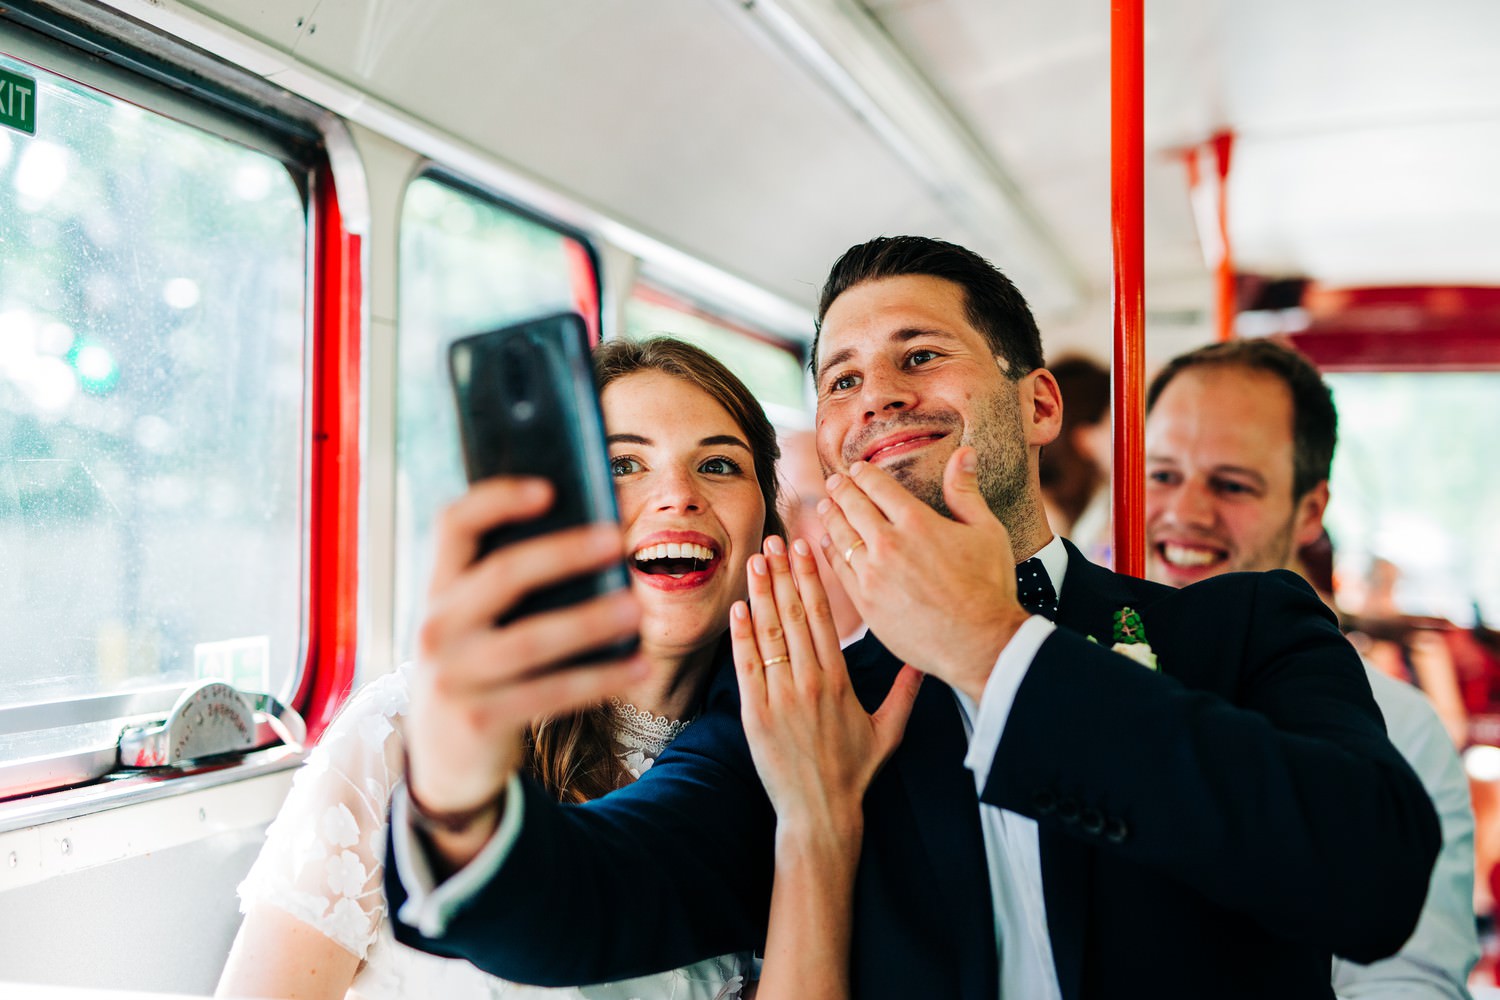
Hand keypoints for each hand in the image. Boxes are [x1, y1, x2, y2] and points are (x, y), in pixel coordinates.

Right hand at [405, 478, 646, 851]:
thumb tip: (587, 536)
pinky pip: (552, 692)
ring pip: (534, 639)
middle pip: (502, 574)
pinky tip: (639, 665)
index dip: (497, 498)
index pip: (452, 525)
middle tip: (617, 540)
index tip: (549, 488)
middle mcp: (436, 628)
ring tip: (638, 606)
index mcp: (437, 591)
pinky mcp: (481, 720)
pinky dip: (601, 678)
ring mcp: (455, 676)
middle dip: (564, 553)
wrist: (442, 764)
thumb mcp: (471, 626)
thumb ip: (504, 586)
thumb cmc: (476, 672)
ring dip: (592, 620)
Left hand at [732, 535, 922, 838]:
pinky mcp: (755, 714)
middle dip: (783, 574)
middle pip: (794, 616)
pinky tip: (739, 607)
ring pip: (769, 635)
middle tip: (774, 541)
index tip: (804, 549)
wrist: (820, 812)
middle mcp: (810, 683)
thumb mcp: (888, 731)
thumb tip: (925, 660)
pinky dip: (742, 635)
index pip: (823, 617)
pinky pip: (747, 666)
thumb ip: (905, 692)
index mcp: (839, 681)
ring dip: (760, 594)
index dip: (812, 579)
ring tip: (755, 561)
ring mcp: (780, 697)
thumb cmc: (854, 772)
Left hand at [818, 447, 1028, 700]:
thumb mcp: (986, 531)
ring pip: (840, 537)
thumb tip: (963, 453)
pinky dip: (830, 552)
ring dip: (830, 518)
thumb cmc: (989, 587)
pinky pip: (838, 570)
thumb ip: (966, 492)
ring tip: (825, 508)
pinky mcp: (865, 603)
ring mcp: (872, 575)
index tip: (857, 469)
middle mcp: (889, 544)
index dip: (864, 475)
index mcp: (917, 522)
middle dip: (841, 490)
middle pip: (853, 507)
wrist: (980, 643)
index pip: (878, 487)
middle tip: (834, 483)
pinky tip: (828, 544)